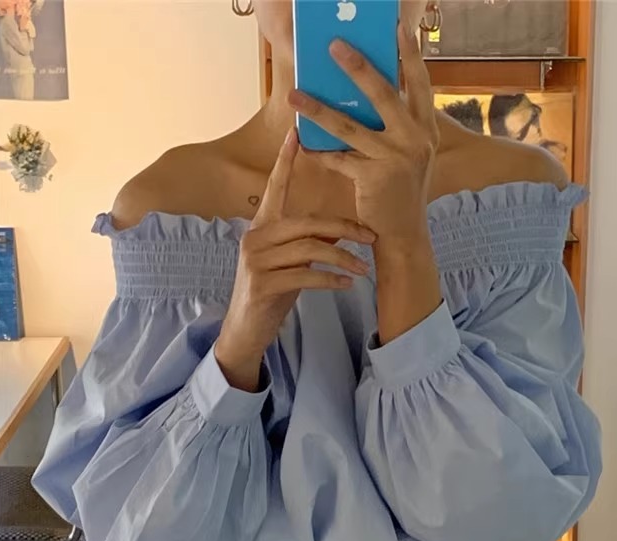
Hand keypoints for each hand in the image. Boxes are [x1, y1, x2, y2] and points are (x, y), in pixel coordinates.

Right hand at [215, 127, 376, 391]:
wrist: (245, 329)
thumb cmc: (271, 292)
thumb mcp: (291, 262)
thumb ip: (308, 242)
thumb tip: (340, 228)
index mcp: (261, 227)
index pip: (274, 188)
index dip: (285, 162)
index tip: (295, 135)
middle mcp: (255, 238)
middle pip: (307, 222)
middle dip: (344, 228)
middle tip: (371, 235)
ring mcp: (257, 261)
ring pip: (310, 250)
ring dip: (343, 259)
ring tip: (364, 268)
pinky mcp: (263, 285)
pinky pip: (305, 276)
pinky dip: (331, 280)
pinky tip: (348, 285)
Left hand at [288, 23, 439, 242]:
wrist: (404, 237)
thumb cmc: (400, 194)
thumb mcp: (407, 156)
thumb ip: (394, 127)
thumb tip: (360, 96)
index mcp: (426, 131)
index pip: (420, 85)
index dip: (409, 56)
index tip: (396, 29)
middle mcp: (415, 141)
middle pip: (384, 94)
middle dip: (358, 67)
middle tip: (334, 44)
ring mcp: (396, 159)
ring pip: (350, 126)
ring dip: (318, 109)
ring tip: (295, 93)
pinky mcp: (374, 178)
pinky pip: (339, 158)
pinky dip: (320, 152)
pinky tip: (303, 142)